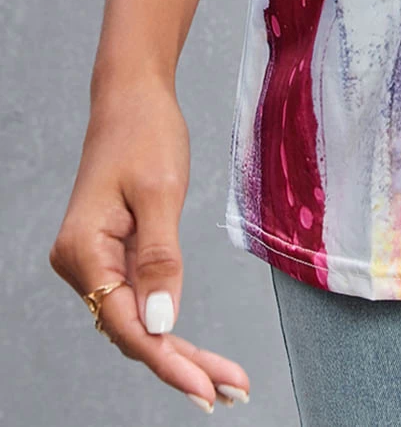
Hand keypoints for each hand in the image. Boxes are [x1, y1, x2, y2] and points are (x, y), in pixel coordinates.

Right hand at [49, 76, 250, 411]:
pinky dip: (170, 324)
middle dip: (182, 364)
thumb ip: (160, 259)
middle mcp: (81, 265)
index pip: (126, 324)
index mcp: (83, 252)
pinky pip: (141, 301)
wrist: (131, 97)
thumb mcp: (160, 193)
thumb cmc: (145, 134)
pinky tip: (196, 350)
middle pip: (133, 331)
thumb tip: (162, 324)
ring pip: (138, 322)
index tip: (205, 388)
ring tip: (226, 380)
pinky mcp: (114, 256)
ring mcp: (96, 263)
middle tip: (231, 392)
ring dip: (179, 351)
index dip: (168, 360)